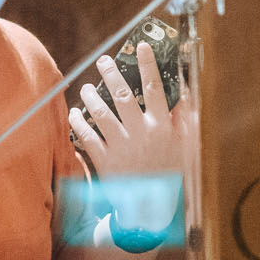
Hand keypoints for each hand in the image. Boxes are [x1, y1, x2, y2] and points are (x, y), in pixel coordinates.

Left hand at [67, 42, 194, 230]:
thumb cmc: (169, 179)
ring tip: (87, 87)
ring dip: (92, 96)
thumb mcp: (185, 149)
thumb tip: (184, 96)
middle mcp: (142, 133)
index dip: (149, 64)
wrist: (150, 213)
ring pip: (101, 113)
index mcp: (163, 128)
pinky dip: (79, 123)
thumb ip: (184, 122)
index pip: (156, 88)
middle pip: (123, 94)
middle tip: (103, 60)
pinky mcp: (105, 161)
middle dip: (112, 73)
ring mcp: (122, 147)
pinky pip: (87, 136)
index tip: (142, 46)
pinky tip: (75, 114)